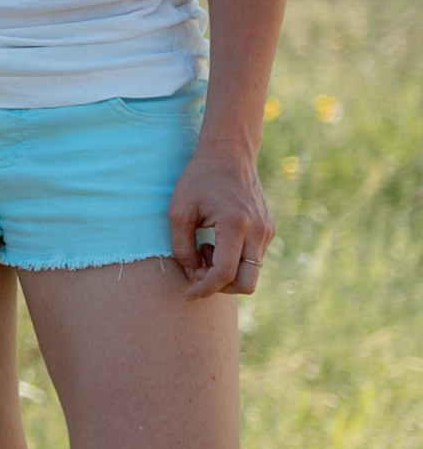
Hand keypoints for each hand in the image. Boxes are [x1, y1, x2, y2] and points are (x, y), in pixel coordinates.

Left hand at [170, 134, 276, 299]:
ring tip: (202, 246)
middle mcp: (258, 231)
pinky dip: (232, 260)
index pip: (225, 273)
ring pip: (251, 273)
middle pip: (247, 284)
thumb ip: (182, 247)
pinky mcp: (269, 230)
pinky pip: (252, 259)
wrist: (229, 153)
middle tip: (196, 271)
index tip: (188, 294)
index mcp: (235, 224)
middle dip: (220, 287)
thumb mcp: (178, 211)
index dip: (204, 289)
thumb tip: (192, 273)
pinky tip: (214, 241)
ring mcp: (268, 232)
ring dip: (224, 271)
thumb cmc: (198, 179)